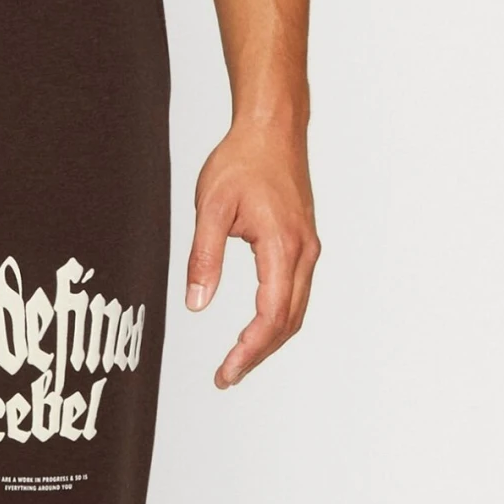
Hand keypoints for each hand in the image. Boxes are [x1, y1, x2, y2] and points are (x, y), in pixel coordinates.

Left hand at [185, 122, 319, 388]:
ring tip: (238, 361)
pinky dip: (277, 320)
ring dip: (269, 341)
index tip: (226, 371)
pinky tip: (256, 330)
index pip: (270, 315)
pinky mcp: (303, 244)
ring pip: (295, 311)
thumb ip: (203, 258)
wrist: (273, 127)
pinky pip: (295, 294)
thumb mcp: (210, 207)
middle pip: (288, 322)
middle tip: (227, 376)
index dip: (248, 351)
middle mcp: (303, 251)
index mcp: (282, 245)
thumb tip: (196, 304)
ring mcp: (307, 248)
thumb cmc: (243, 160)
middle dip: (257, 355)